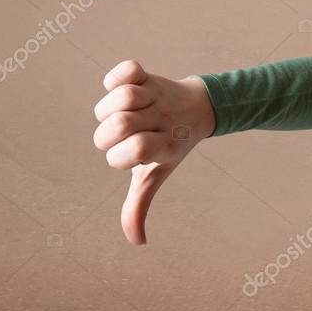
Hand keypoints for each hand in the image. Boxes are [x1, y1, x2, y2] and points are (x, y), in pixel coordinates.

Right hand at [93, 60, 215, 244]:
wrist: (201, 108)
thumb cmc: (168, 144)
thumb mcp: (156, 174)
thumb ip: (140, 203)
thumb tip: (136, 241)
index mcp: (164, 146)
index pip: (136, 149)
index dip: (123, 155)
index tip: (132, 154)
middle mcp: (162, 120)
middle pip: (121, 122)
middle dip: (110, 132)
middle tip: (124, 132)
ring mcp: (156, 96)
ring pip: (124, 95)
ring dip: (111, 106)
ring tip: (124, 112)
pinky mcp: (149, 75)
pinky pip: (128, 69)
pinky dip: (119, 75)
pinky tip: (127, 87)